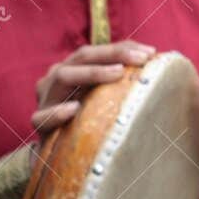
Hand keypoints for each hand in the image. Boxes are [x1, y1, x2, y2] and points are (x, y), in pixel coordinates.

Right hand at [30, 40, 154, 139]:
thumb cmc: (89, 120)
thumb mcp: (105, 98)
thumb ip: (123, 83)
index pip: (97, 51)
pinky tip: (75, 109)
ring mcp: (46, 98)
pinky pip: (43, 116)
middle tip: (141, 60)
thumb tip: (159, 70)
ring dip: (92, 73)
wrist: (59, 150)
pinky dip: (59, 111)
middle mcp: (57, 78)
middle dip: (113, 54)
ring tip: (117, 73)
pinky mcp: (39, 123)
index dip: (122, 48)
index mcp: (73, 68)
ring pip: (63, 77)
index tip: (151, 53)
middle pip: (82, 57)